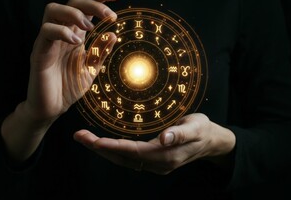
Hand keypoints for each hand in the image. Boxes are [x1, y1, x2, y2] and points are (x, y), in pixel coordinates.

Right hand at [24, 0, 121, 126]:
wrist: (52, 108)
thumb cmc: (69, 88)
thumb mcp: (91, 69)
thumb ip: (100, 52)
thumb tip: (114, 33)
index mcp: (76, 34)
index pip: (85, 5)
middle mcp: (62, 33)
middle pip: (72, 1)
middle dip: (93, 2)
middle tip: (110, 15)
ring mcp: (49, 41)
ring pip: (53, 10)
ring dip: (75, 13)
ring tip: (90, 27)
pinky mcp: (39, 52)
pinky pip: (46, 32)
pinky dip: (62, 32)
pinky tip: (75, 42)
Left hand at [73, 113, 235, 174]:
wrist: (211, 142)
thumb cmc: (203, 130)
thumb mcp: (196, 127)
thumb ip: (180, 133)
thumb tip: (163, 139)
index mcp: (166, 155)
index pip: (133, 152)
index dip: (112, 146)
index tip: (93, 141)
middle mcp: (157, 164)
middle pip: (122, 158)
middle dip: (99, 148)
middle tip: (79, 136)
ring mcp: (155, 165)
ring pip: (123, 159)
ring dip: (103, 150)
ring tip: (85, 139)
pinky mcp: (154, 161)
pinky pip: (129, 158)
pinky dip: (114, 151)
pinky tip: (104, 143)